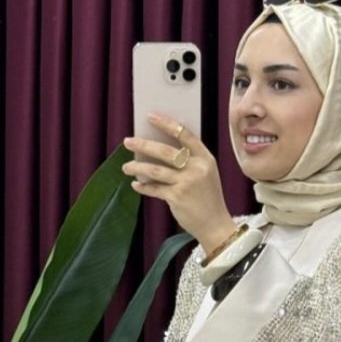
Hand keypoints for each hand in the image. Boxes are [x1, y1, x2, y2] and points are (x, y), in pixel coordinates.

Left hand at [122, 114, 235, 255]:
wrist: (215, 224)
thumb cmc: (208, 198)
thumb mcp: (206, 174)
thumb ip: (189, 161)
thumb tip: (158, 149)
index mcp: (205, 158)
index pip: (184, 134)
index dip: (166, 123)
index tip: (150, 116)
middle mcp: (196, 168)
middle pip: (165, 151)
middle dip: (143, 144)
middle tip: (128, 141)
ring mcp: (186, 183)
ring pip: (155, 170)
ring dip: (137, 167)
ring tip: (126, 166)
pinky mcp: (176, 198)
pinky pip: (154, 188)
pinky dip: (144, 187)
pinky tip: (136, 185)